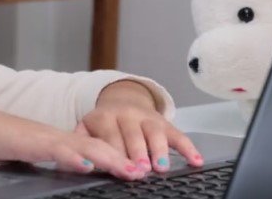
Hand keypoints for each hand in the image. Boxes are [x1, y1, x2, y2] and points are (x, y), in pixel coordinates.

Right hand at [0, 105, 147, 180]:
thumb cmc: (1, 143)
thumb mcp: (32, 157)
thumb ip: (51, 163)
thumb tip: (69, 172)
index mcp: (60, 142)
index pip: (94, 150)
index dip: (117, 160)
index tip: (137, 173)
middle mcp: (59, 137)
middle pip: (98, 147)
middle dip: (123, 161)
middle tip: (146, 173)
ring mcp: (48, 139)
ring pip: (86, 147)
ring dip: (110, 159)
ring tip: (131, 171)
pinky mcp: (34, 142)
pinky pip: (58, 150)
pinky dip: (74, 157)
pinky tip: (87, 165)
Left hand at [76, 80, 203, 173]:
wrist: (122, 100)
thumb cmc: (103, 123)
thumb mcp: (87, 127)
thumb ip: (82, 140)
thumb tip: (75, 158)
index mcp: (105, 117)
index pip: (110, 136)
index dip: (115, 152)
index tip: (119, 168)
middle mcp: (127, 115)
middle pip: (133, 135)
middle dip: (137, 153)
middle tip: (140, 171)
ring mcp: (147, 117)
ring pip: (155, 133)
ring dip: (159, 150)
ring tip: (161, 168)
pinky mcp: (165, 122)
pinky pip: (178, 134)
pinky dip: (188, 148)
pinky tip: (195, 161)